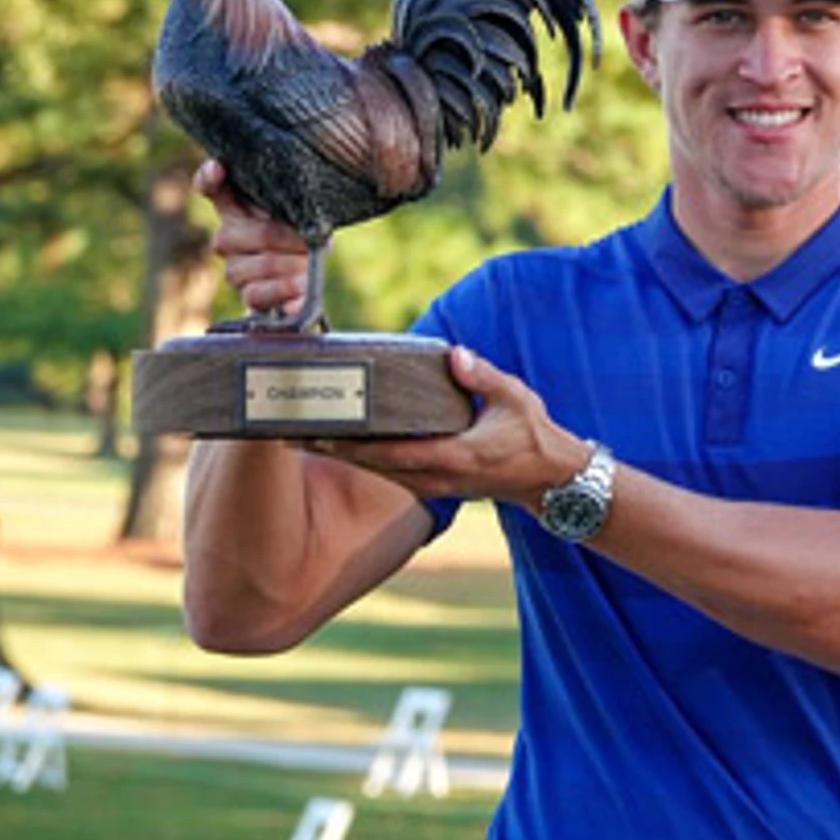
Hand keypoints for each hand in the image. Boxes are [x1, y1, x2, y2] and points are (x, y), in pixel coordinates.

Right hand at [193, 159, 312, 316]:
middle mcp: (227, 237)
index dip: (208, 178)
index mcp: (236, 207)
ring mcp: (235, 269)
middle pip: (232, 235)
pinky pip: (256, 295)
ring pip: (251, 266)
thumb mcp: (299, 212)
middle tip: (308, 240)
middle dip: (279, 237)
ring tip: (308, 263)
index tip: (219, 169)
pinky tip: (300, 286)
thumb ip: (293, 201)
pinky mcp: (249, 296)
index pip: (210, 188)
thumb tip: (303, 209)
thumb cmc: (302, 232)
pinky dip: (283, 290)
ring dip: (288, 264)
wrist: (309, 276)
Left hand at [307, 347, 590, 511]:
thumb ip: (483, 377)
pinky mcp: (432, 484)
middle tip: (289, 431)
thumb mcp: (515, 399)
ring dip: (339, 456)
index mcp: (453, 456)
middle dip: (329, 449)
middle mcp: (435, 476)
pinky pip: (387, 472)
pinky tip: (339, 446)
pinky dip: (360, 459)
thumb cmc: (534, 437)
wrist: (551, 481)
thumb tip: (454, 354)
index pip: (389, 452)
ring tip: (301, 437)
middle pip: (370, 465)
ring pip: (375, 471)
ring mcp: (432, 485)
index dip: (349, 444)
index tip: (317, 431)